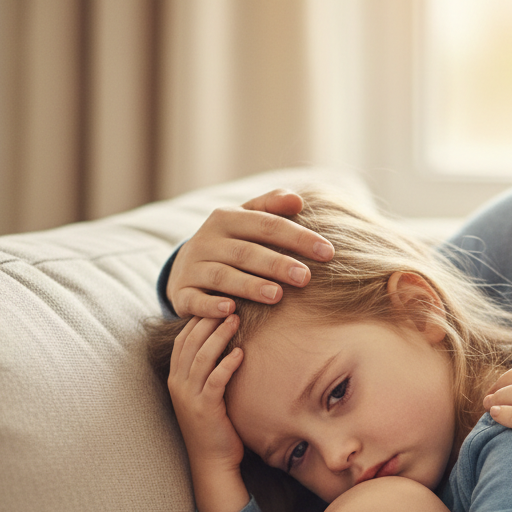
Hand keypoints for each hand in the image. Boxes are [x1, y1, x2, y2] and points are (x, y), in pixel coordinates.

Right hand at [167, 189, 334, 317]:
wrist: (184, 267)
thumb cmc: (229, 242)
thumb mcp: (246, 219)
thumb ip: (272, 207)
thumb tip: (298, 200)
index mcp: (227, 218)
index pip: (267, 224)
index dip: (298, 237)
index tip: (328, 252)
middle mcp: (208, 240)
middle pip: (246, 252)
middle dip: (277, 264)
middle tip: (306, 278)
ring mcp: (193, 267)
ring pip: (222, 276)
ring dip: (249, 285)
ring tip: (277, 296)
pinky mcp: (183, 293)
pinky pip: (195, 300)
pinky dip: (211, 306)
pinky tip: (230, 311)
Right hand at [168, 315, 248, 511]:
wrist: (212, 461)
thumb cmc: (215, 425)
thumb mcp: (207, 393)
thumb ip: (209, 370)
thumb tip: (226, 344)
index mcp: (177, 378)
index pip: (183, 339)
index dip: (198, 319)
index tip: (218, 301)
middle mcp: (179, 384)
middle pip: (190, 342)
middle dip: (209, 320)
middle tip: (230, 302)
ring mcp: (189, 397)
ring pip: (201, 357)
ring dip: (219, 336)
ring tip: (236, 319)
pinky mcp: (205, 409)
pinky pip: (215, 380)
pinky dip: (227, 364)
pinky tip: (241, 353)